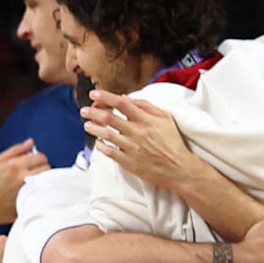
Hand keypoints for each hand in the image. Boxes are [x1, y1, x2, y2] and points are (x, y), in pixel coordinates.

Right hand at [0, 140, 48, 238]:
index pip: (40, 157)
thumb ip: (15, 150)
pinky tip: (36, 191)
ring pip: (48, 180)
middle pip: (47, 168)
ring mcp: (26, 191)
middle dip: (44, 168)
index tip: (37, 162)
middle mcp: (21, 178)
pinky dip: (43, 190)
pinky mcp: (29, 203)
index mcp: (13, 166)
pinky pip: (45, 193)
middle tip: (38, 172)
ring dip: (46, 179)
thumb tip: (30, 142)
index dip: (40, 158)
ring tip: (37, 181)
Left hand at [84, 91, 203, 191]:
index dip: (105, 96)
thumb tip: (127, 98)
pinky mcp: (129, 162)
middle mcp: (137, 132)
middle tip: (85, 110)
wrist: (179, 168)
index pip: (121, 103)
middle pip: (109, 118)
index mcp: (146, 120)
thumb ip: (146, 106)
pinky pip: (109, 152)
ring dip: (93, 128)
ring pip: (106, 134)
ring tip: (87, 125)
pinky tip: (98, 142)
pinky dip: (101, 146)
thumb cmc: (173, 142)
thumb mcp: (165, 118)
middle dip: (93, 112)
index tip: (95, 94)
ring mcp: (131, 148)